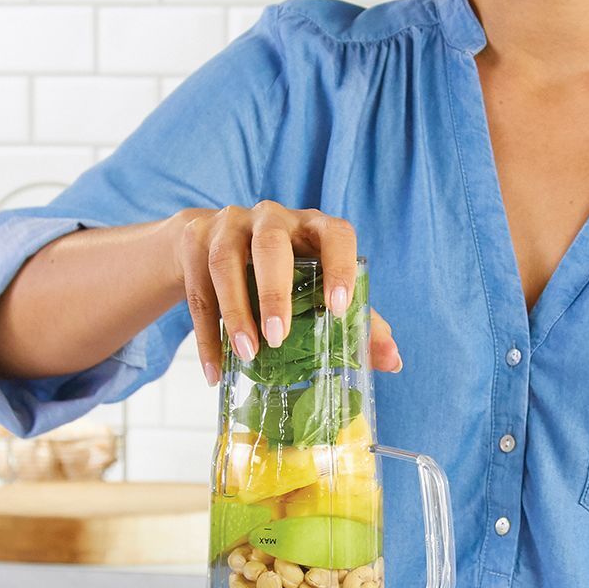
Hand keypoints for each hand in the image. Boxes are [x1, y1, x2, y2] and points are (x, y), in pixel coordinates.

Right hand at [174, 203, 401, 384]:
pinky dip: (206, 336)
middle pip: (270, 245)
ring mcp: (228, 225)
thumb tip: (394, 360)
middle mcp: (271, 217)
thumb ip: (358, 320)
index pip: (335, 234)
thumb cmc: (284, 272)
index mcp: (313, 226)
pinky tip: (215, 370)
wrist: (214, 246)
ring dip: (236, 313)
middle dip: (274, 293)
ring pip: (226, 264)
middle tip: (279, 338)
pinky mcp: (194, 240)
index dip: (340, 267)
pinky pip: (197, 290)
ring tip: (248, 354)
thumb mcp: (319, 288)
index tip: (339, 307)